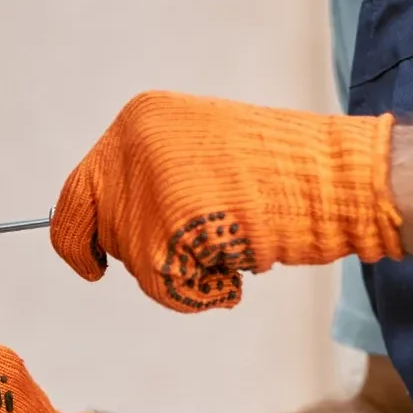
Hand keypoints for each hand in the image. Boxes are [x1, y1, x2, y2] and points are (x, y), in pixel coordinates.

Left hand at [51, 91, 402, 312]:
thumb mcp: (203, 155)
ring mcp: (150, 183)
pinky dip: (200, 292)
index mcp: (140, 119)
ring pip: (139, 265)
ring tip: (232, 248)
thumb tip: (115, 224)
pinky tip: (235, 266)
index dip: (78, 237)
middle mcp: (133, 144)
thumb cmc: (286, 173)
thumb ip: (157, 179)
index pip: (80, 190)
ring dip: (185, 275)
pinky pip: (166, 285)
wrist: (334, 177)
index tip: (90, 265)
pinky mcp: (168, 225)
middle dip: (151, 258)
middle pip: (110, 234)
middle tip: (204, 252)